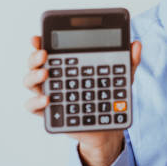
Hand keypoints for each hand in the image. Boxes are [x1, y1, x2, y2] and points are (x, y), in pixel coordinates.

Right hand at [23, 35, 141, 165]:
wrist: (107, 128)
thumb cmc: (108, 97)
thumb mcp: (121, 78)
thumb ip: (128, 62)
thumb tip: (136, 44)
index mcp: (67, 65)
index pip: (50, 50)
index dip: (40, 43)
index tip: (38, 38)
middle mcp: (54, 78)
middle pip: (35, 64)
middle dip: (34, 57)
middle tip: (43, 54)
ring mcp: (50, 94)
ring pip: (30, 83)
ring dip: (33, 76)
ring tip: (46, 73)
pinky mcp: (50, 113)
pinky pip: (33, 107)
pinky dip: (35, 102)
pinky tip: (47, 99)